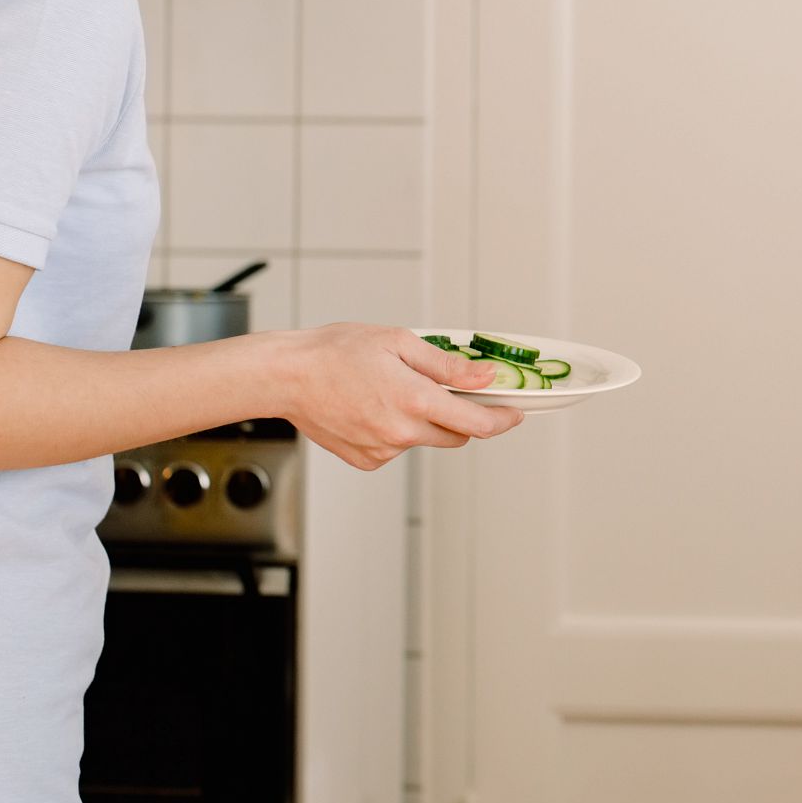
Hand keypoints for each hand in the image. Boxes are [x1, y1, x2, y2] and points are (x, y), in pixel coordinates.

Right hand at [274, 325, 520, 470]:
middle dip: (463, 415)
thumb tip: (487, 377)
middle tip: (450, 390)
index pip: (478, 422)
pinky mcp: (365, 460)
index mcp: (414, 401)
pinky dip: (397, 429)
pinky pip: (397, 446)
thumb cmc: (335, 352)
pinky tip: (373, 407)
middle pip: (456, 435)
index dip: (503, 419)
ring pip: (424, 439)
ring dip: (424, 420)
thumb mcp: (400, 342)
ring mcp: (382, 450)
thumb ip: (449, 365)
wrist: (286, 377)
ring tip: (392, 389)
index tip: (515, 413)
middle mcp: (401, 433)